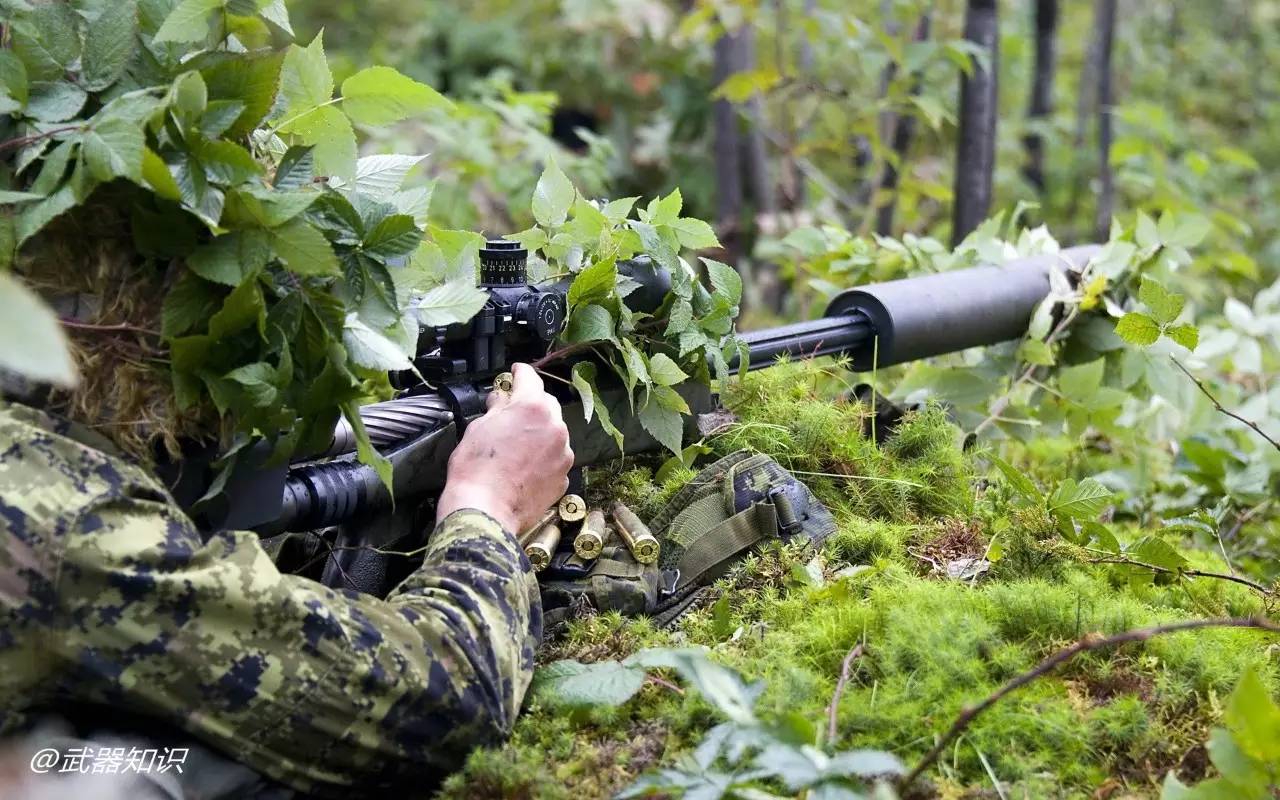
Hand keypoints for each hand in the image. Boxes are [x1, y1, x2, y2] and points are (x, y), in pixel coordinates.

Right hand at [436, 363, 573, 534]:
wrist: (485, 510)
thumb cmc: (476, 468)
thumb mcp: (479, 428)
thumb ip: (497, 408)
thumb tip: (502, 399)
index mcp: (532, 407)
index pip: (529, 378)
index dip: (520, 372)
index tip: (516, 372)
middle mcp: (555, 426)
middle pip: (546, 404)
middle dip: (530, 405)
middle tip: (511, 412)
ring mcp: (562, 453)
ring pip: (553, 433)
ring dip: (539, 433)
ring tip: (516, 447)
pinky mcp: (563, 476)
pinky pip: (554, 458)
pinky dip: (543, 457)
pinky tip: (524, 467)